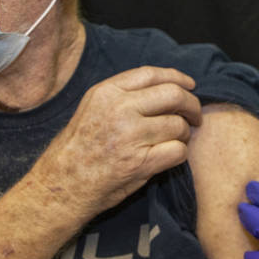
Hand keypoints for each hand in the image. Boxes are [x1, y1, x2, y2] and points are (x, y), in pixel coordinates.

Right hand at [36, 66, 201, 216]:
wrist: (62, 184)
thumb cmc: (77, 148)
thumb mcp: (92, 108)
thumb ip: (122, 95)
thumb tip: (162, 88)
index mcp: (107, 92)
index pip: (152, 74)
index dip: (176, 77)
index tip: (189, 85)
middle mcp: (119, 109)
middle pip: (173, 95)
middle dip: (191, 104)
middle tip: (195, 115)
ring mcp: (131, 136)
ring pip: (178, 124)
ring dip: (184, 133)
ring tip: (177, 139)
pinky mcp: (140, 162)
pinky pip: (178, 151)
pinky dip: (180, 154)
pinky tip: (170, 156)